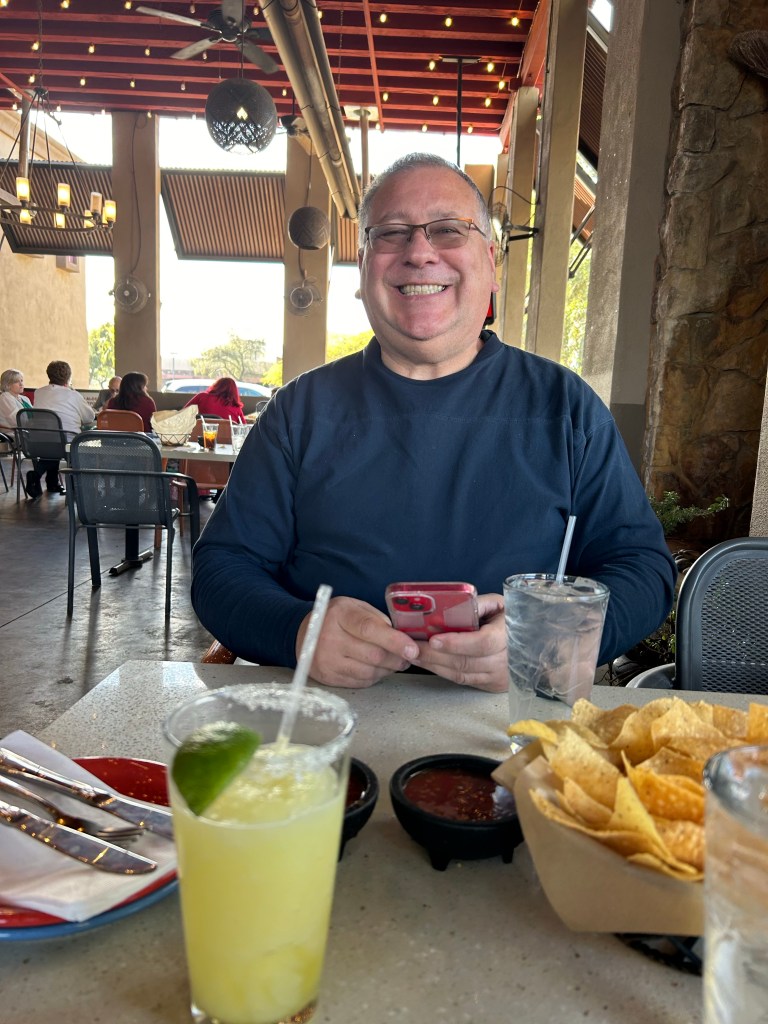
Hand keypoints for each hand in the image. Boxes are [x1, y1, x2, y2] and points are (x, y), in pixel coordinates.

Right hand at [297, 596, 418, 687]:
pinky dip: (375, 676)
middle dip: (396, 657)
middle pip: (373, 654)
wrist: (304, 634)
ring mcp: (327, 660)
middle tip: (408, 655)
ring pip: (369, 671)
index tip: (412, 649)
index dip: (394, 640)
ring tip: (394, 661)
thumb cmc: (337, 618)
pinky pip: (361, 681)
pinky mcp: (328, 677)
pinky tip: (377, 668)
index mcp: (339, 615)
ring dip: (388, 669)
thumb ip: (376, 619)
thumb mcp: (355, 607)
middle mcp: (329, 638)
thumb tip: (401, 637)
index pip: (369, 629)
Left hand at [409, 593, 507, 691]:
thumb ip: (477, 604)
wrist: (533, 644)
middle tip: (411, 646)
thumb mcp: (499, 604)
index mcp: (509, 636)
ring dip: (434, 665)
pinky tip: (427, 662)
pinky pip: (462, 681)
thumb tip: (449, 607)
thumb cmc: (511, 618)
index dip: (457, 643)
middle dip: (434, 656)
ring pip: (460, 674)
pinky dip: (442, 672)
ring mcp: (498, 677)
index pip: (482, 643)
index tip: (434, 640)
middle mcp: (506, 661)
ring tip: (413, 654)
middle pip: (465, 662)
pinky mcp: (491, 685)